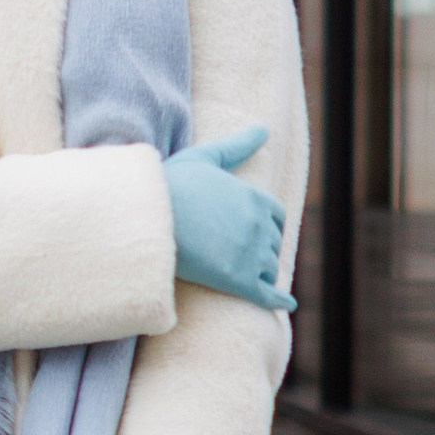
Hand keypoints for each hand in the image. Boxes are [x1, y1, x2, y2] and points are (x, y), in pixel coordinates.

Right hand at [165, 127, 291, 313]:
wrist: (147, 217)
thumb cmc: (170, 184)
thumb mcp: (205, 158)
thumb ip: (238, 146)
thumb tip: (265, 128)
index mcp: (255, 197)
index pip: (275, 215)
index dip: (265, 224)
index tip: (253, 231)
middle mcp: (260, 225)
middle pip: (272, 243)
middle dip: (261, 248)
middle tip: (243, 255)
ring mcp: (252, 254)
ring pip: (269, 268)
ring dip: (262, 272)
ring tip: (249, 277)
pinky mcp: (239, 281)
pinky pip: (269, 294)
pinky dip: (280, 300)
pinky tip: (287, 305)